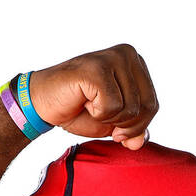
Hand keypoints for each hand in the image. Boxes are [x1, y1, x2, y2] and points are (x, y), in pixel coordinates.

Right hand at [27, 43, 158, 149]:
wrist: (43, 103)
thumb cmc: (78, 109)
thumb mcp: (114, 123)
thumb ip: (134, 130)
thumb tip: (140, 142)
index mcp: (136, 63)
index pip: (153, 104)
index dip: (136, 125)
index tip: (115, 126)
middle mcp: (127, 54)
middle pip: (147, 106)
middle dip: (125, 124)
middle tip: (101, 115)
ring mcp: (113, 58)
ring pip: (131, 108)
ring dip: (108, 117)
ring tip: (90, 103)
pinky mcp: (98, 68)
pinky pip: (113, 106)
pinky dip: (98, 113)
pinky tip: (84, 100)